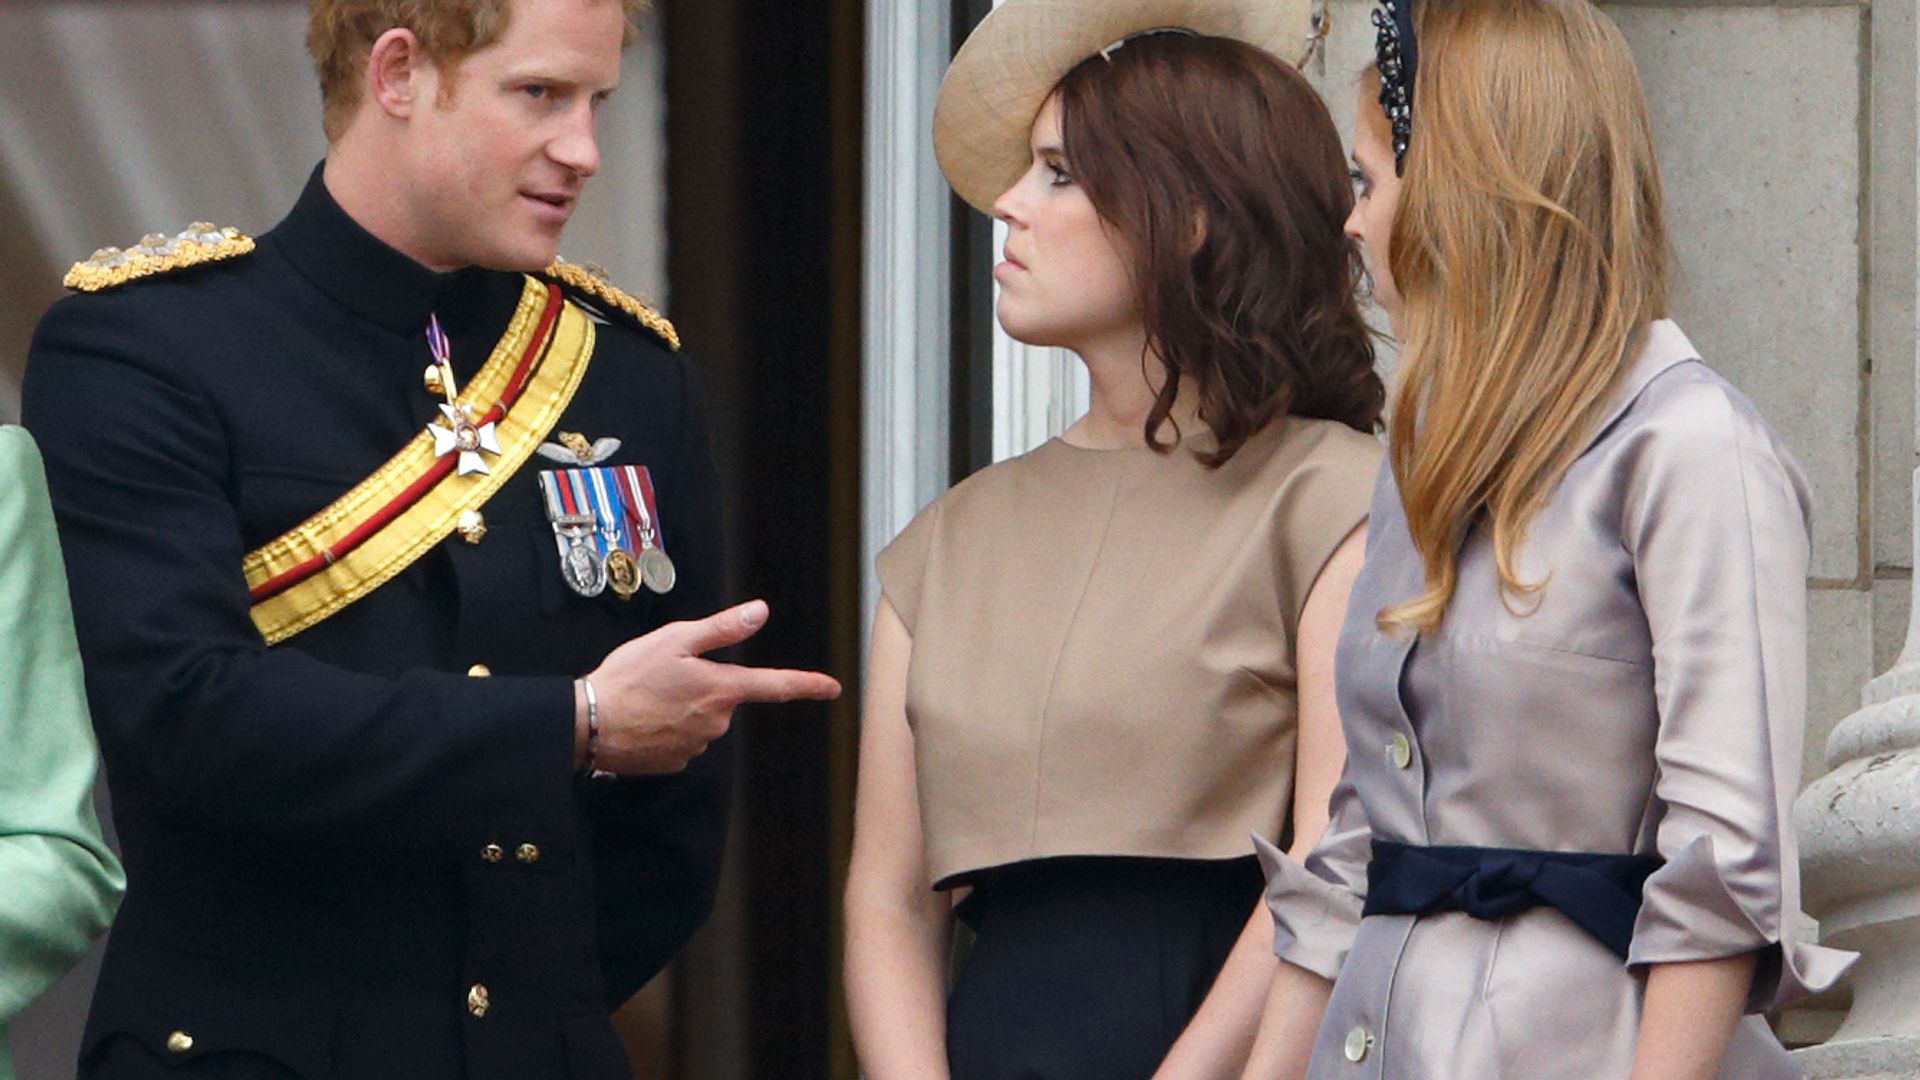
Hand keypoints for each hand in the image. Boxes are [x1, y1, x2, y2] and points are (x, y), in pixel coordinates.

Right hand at [580, 599, 841, 773]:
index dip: (808, 684)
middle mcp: (717, 722)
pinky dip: (667, 728)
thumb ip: (722, 629)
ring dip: (682, 707)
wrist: (589, 724)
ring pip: (701, 719)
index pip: (776, 685)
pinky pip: (681, 739)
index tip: (834, 688)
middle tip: (663, 675)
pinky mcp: (675, 763)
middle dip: (702, 685)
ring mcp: (697, 746)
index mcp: (721, 688)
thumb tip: (760, 612)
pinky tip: (643, 719)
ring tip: (646, 696)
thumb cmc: (629, 677)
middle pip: (723, 698)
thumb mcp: (675, 640)